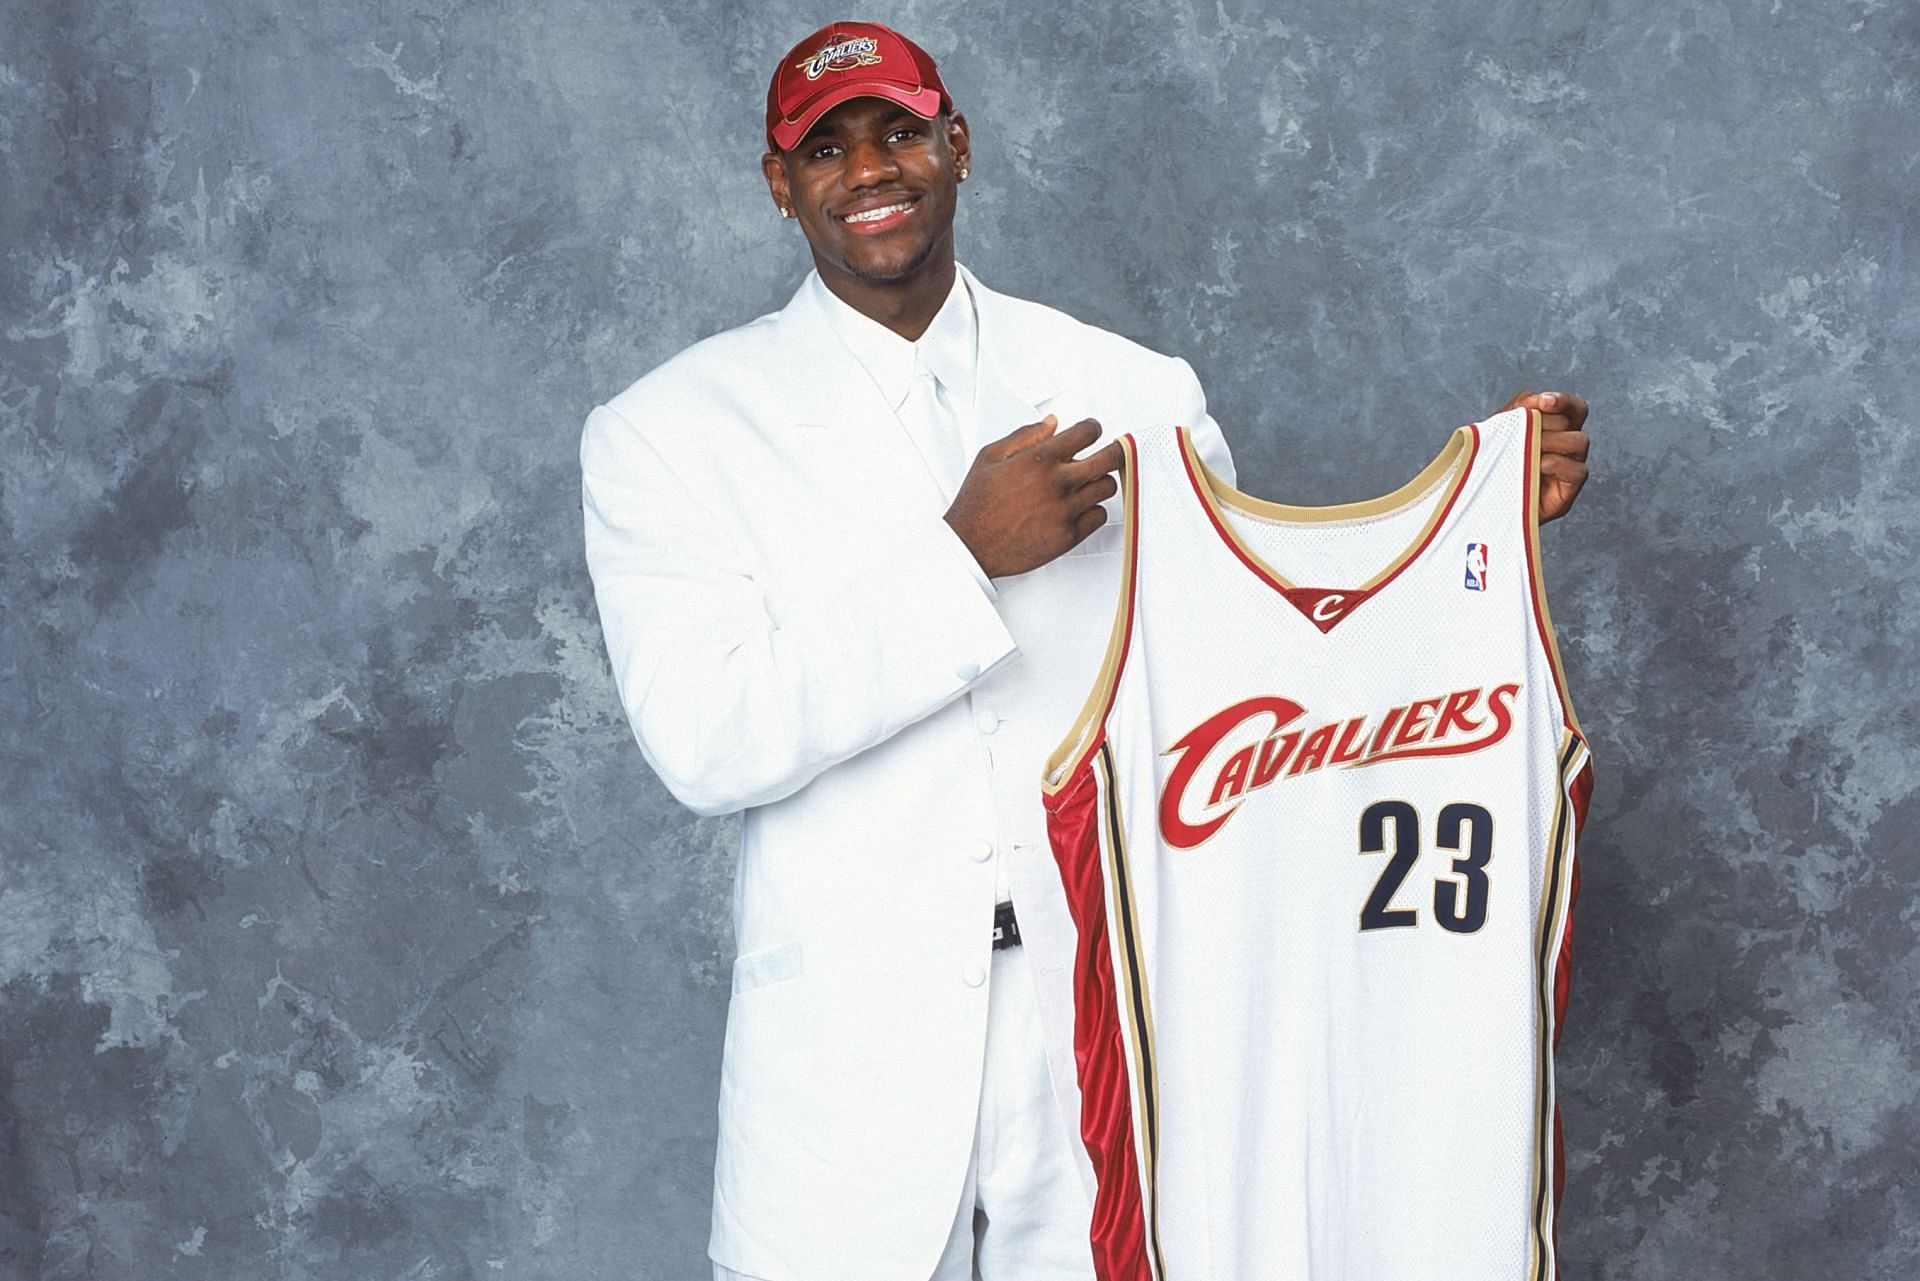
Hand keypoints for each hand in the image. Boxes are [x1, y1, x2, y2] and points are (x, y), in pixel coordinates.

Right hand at [944, 415, 1122, 577]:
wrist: (971, 545)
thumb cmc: (978, 503)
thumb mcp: (991, 456)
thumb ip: (1025, 436)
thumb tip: (1051, 423)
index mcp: (1039, 459)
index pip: (1087, 432)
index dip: (1092, 428)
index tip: (1091, 431)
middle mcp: (1057, 483)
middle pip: (1109, 458)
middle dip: (1115, 450)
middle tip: (1113, 451)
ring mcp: (1066, 510)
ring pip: (1107, 487)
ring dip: (1100, 481)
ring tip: (1089, 482)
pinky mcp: (1069, 535)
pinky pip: (1099, 516)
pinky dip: (1094, 509)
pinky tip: (1080, 507)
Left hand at [1500, 390, 1589, 522]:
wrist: (1483, 499)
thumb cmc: (1493, 463)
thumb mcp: (1500, 430)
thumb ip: (1517, 409)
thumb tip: (1535, 400)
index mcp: (1557, 430)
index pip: (1574, 408)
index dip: (1563, 401)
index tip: (1543, 402)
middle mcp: (1567, 447)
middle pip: (1572, 422)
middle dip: (1545, 423)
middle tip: (1522, 432)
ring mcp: (1570, 468)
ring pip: (1580, 441)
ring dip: (1552, 440)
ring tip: (1527, 448)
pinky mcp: (1567, 491)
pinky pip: (1578, 470)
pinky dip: (1559, 464)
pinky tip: (1540, 465)